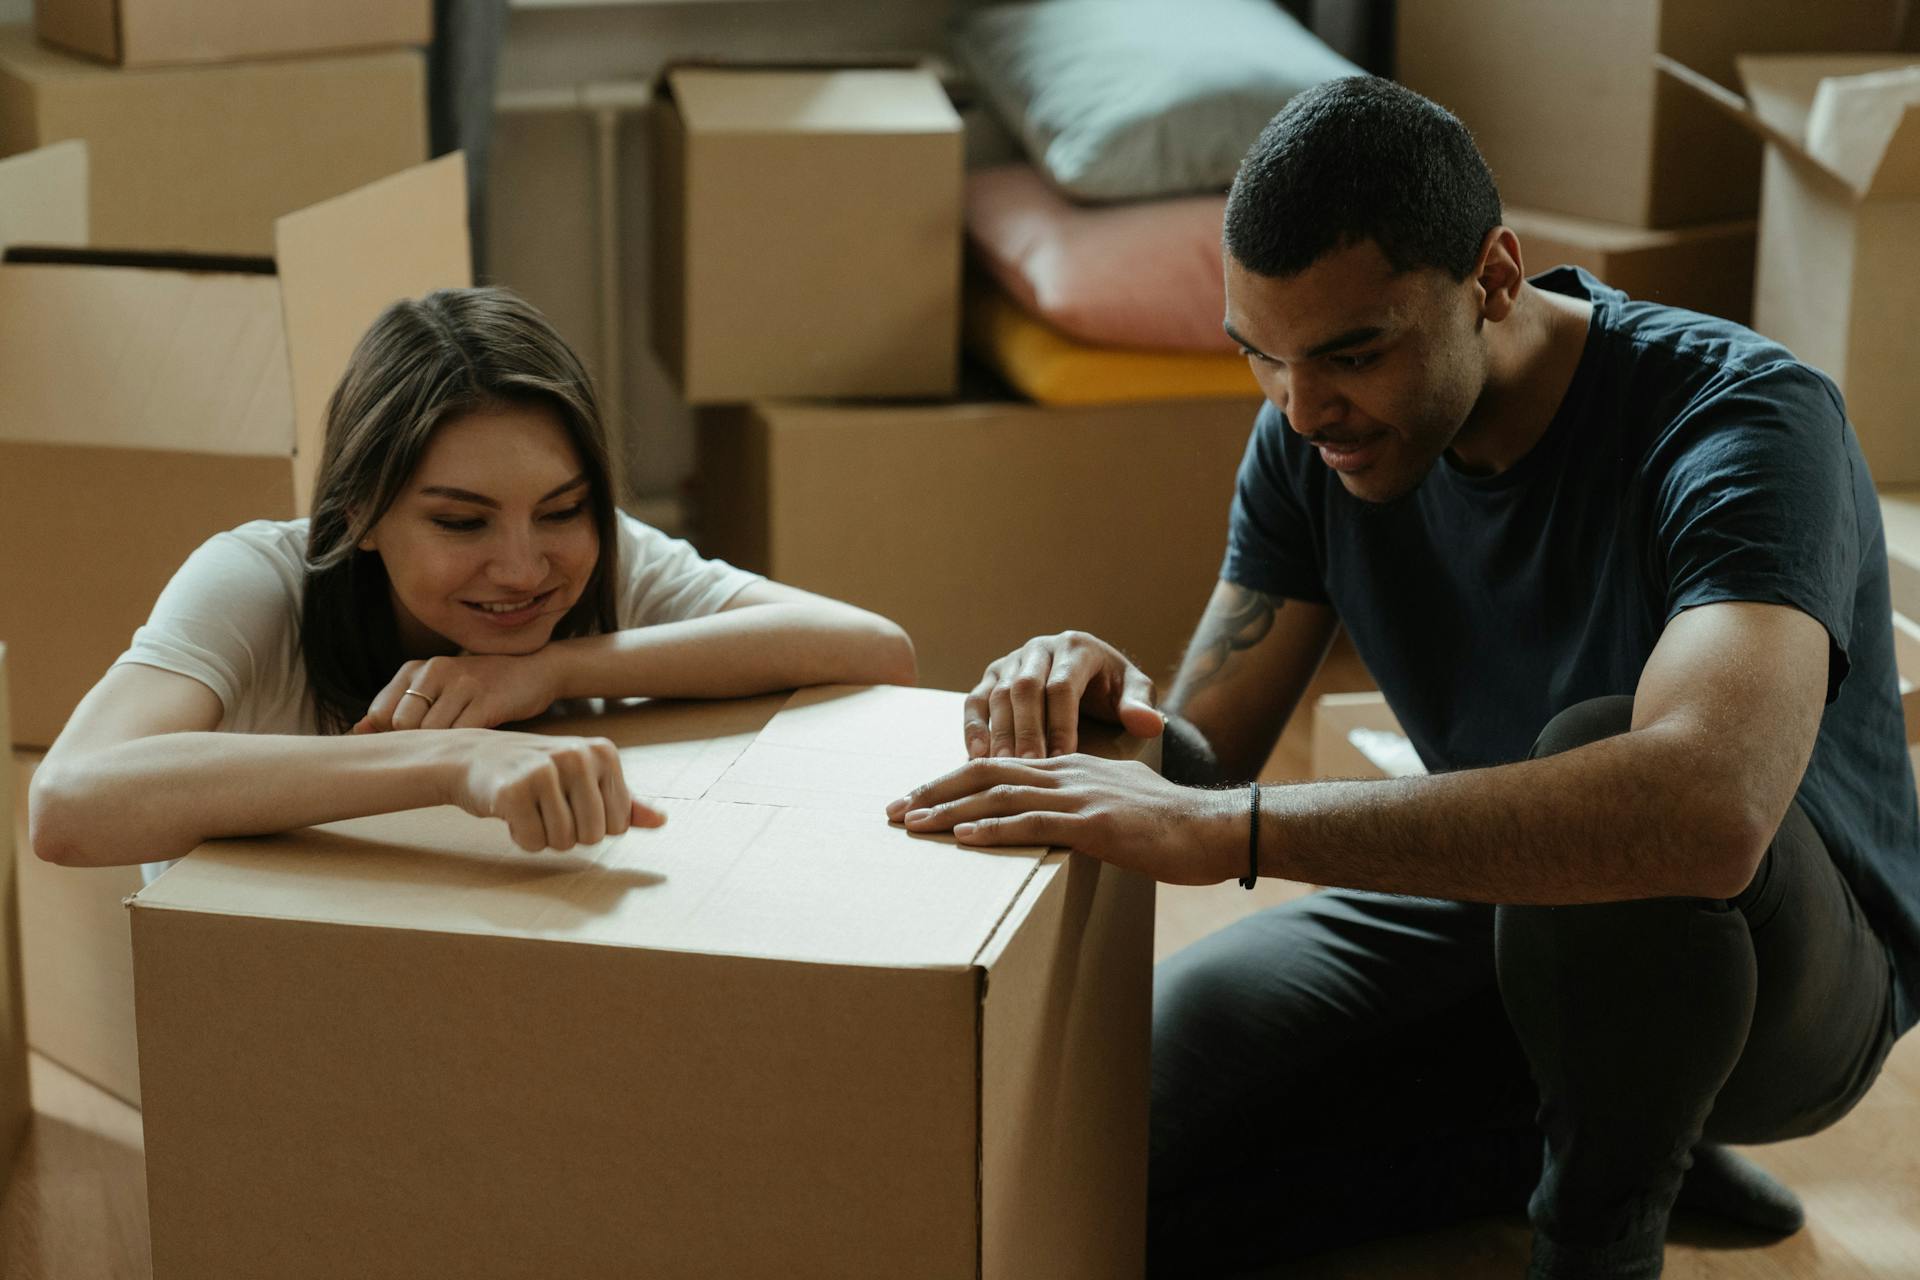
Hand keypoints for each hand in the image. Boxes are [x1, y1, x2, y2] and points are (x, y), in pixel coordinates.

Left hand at [354, 652, 560, 733]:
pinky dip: (466, 748)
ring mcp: (462, 683)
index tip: (417, 744)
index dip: (394, 737)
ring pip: (432, 733)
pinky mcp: (488, 699)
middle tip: (442, 748)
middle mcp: (435, 670)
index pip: (380, 714)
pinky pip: (462, 734)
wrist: (536, 670)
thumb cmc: (481, 687)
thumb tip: (358, 730)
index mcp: (415, 668)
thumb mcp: (437, 689)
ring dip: (445, 749)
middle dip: (419, 744)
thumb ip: (399, 707)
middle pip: (404, 726)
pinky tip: (477, 747)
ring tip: (461, 747)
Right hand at [441, 729, 665, 852]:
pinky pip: (532, 842)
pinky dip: (520, 837)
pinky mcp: (513, 790)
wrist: (474, 757)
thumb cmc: (537, 771)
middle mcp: (577, 756)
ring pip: (562, 842)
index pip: (619, 825)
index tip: (570, 801)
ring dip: (543, 836)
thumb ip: (623, 801)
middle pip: (593, 836)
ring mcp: (544, 771)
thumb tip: (662, 820)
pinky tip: (510, 810)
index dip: (593, 825)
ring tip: (529, 806)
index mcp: (603, 752)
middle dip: (568, 833)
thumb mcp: (585, 779)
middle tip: (547, 806)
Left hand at [885, 754, 1239, 884]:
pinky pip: (1034, 822)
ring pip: (1000, 794)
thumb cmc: (1167, 827)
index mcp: (1069, 767)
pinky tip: (964, 837)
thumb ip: (1076, 809)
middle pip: (985, 772)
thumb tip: (1046, 827)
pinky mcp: (1094, 823)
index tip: (914, 798)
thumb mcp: (1113, 807)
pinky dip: (994, 827)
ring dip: (951, 810)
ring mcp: (1080, 796)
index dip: (950, 780)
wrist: (1214, 828)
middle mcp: (1067, 772)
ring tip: (913, 824)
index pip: (996, 765)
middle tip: (893, 810)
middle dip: (934, 791)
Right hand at [965, 631, 1165, 758]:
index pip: (1062, 686)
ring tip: (1003, 770)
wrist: (1092, 675)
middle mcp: (1040, 648)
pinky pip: (975, 701)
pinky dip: (973, 728)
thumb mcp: (1134, 692)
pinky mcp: (991, 677)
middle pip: (1025, 689)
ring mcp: (1012, 661)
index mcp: (1076, 647)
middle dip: (1026, 731)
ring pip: (998, 695)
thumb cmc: (1113, 690)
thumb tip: (1149, 724)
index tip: (1062, 759)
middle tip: (1028, 768)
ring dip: (1000, 734)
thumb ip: (1140, 706)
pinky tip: (976, 757)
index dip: (1060, 723)